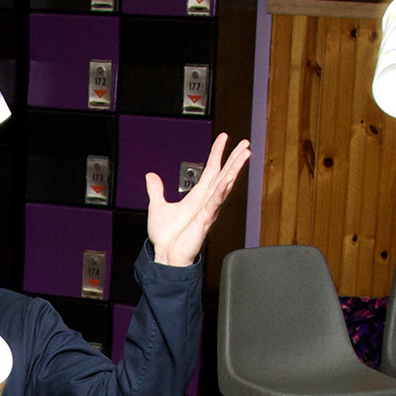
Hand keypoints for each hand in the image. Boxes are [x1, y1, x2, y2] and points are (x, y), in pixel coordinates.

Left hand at [146, 133, 251, 266]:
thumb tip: (151, 177)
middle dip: (234, 158)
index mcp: (197, 197)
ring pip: (224, 185)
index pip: (211, 170)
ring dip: (235, 169)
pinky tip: (228, 179)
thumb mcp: (157, 207)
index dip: (218, 153)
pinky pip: (215, 202)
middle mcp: (206, 202)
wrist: (165, 256)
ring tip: (244, 155)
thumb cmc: (167, 238)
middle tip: (245, 143)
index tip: (224, 138)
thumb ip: (156, 190)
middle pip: (224, 174)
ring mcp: (207, 210)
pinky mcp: (204, 220)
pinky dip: (221, 190)